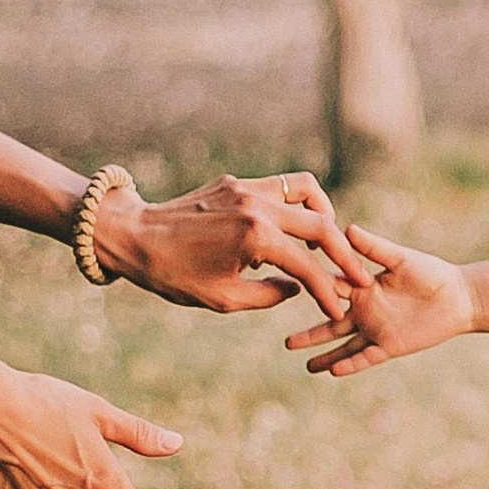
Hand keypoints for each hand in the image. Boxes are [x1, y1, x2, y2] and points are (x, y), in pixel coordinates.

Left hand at [93, 171, 376, 320]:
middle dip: (343, 253)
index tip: (341, 306)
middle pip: (321, 224)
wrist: (132, 234)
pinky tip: (292, 228)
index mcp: (255, 238)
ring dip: (324, 216)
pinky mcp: (236, 182)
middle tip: (356, 274)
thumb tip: (297, 288)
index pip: (308, 266)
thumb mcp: (222, 299)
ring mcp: (247, 188)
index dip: (328, 290)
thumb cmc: (171, 274)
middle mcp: (257, 206)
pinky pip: (281, 186)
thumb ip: (268, 295)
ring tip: (326, 242)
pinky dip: (296, 204)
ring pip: (307, 190)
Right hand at [288, 225, 474, 375]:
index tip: (286, 290)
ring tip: (304, 363)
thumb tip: (345, 229)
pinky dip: (350, 364)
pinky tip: (333, 371)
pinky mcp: (390, 346)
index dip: (310, 291)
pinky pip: (366, 357)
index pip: (330, 288)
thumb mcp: (400, 258)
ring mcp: (376, 330)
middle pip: (329, 323)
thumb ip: (374, 247)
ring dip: (325, 354)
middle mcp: (364, 310)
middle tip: (286, 343)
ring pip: (343, 346)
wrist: (458, 297)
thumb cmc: (431, 273)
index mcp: (362, 287)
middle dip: (309, 334)